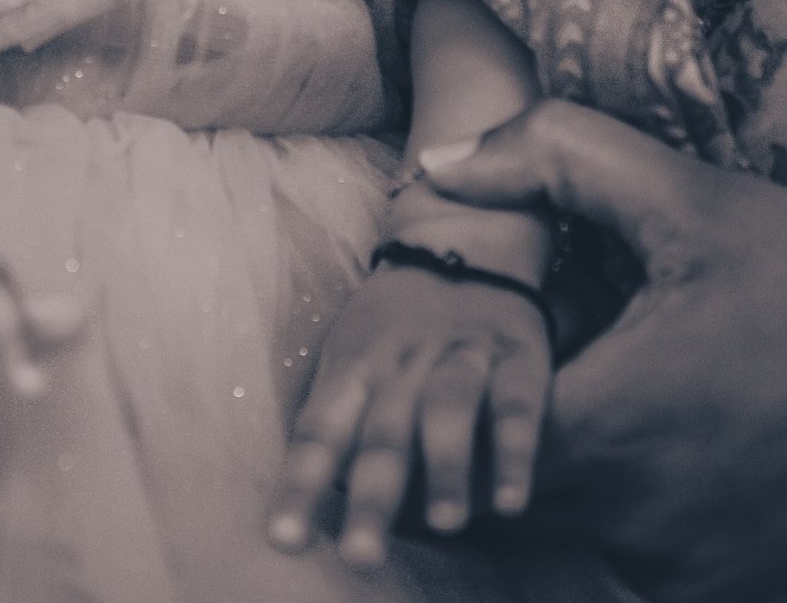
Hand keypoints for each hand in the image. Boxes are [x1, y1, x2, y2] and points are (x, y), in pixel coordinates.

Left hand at [269, 263, 549, 566]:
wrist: (464, 243)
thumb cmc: (392, 323)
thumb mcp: (349, 353)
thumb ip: (335, 419)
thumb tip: (305, 499)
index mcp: (353, 366)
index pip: (319, 431)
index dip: (300, 485)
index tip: (284, 541)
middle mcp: (402, 364)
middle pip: (383, 432)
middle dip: (372, 497)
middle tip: (360, 556)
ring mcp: (460, 358)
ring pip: (448, 411)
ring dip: (445, 468)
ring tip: (445, 525)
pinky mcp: (517, 359)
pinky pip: (516, 407)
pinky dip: (515, 453)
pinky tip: (510, 501)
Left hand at [418, 100, 786, 602]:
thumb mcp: (684, 197)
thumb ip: (552, 158)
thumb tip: (441, 163)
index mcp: (612, 427)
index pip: (467, 431)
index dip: (453, 381)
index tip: (471, 335)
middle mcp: (634, 517)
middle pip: (496, 485)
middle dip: (484, 423)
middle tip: (517, 356)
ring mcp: (672, 563)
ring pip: (548, 522)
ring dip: (541, 460)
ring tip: (585, 383)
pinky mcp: (705, 583)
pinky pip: (609, 546)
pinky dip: (598, 495)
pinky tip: (639, 428)